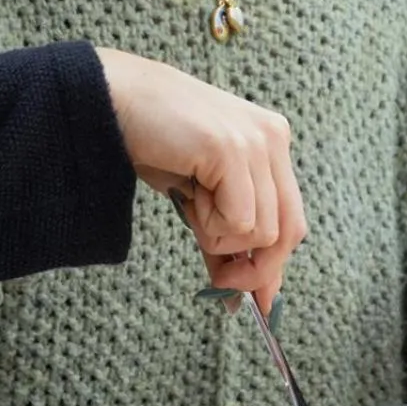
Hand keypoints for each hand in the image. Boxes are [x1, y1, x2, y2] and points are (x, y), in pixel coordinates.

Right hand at [96, 48, 306, 309]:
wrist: (114, 102)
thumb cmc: (152, 145)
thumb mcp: (199, 200)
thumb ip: (226, 238)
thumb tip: (240, 297)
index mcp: (271, 143)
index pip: (292, 220)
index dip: (274, 266)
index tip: (259, 303)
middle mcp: (273, 139)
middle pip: (288, 232)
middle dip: (256, 269)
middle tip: (223, 285)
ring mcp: (256, 142)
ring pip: (261, 232)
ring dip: (219, 236)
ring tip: (192, 202)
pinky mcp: (232, 150)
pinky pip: (239, 221)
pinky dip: (209, 224)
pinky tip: (189, 194)